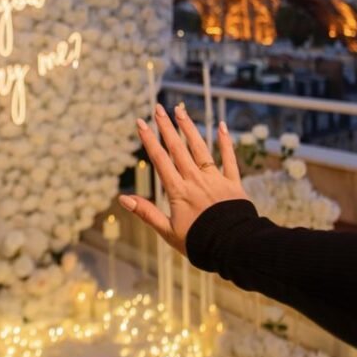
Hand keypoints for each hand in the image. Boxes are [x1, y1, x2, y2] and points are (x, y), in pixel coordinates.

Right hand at [119, 103, 248, 255]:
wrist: (234, 248)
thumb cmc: (199, 244)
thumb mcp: (168, 232)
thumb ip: (146, 213)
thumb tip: (123, 199)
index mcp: (178, 191)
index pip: (160, 160)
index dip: (149, 140)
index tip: (141, 122)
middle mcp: (195, 180)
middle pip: (178, 148)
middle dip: (166, 127)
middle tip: (158, 108)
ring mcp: (215, 180)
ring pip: (200, 148)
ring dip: (189, 128)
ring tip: (180, 110)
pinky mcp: (233, 183)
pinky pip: (229, 159)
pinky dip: (225, 142)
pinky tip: (222, 126)